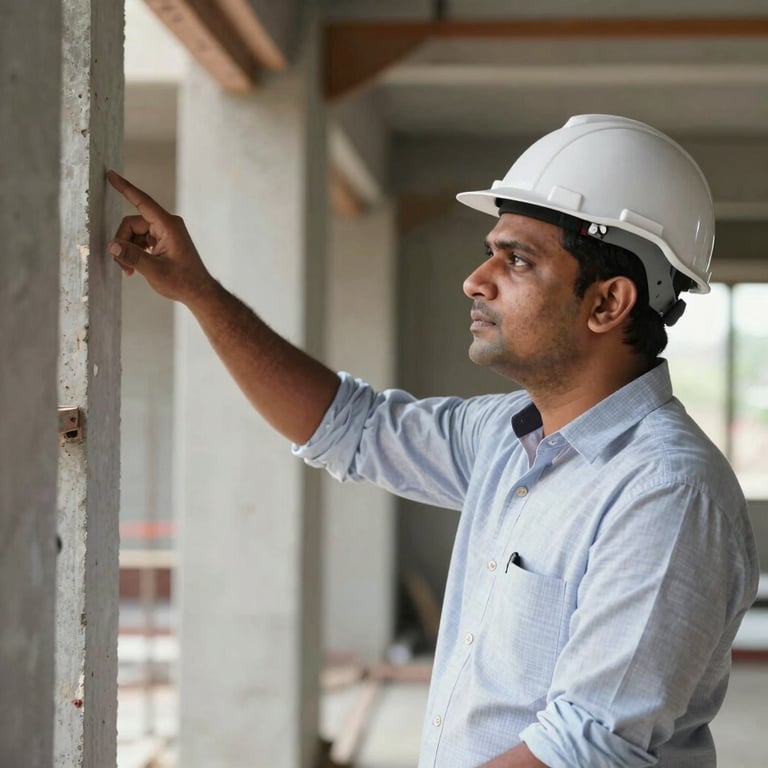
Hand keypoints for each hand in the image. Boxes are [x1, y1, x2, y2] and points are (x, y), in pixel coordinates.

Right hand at [107, 170, 214, 305]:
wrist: (199, 292)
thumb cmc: (183, 282)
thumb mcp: (154, 270)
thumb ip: (132, 256)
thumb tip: (112, 246)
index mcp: (168, 226)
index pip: (142, 202)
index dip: (125, 188)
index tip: (111, 174)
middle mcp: (167, 225)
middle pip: (132, 224)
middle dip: (123, 242)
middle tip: (122, 264)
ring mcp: (165, 233)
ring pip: (134, 234)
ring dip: (128, 250)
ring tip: (129, 270)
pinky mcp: (163, 241)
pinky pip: (141, 240)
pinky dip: (135, 252)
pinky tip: (134, 268)